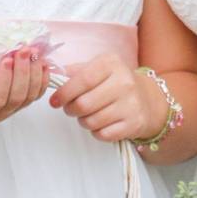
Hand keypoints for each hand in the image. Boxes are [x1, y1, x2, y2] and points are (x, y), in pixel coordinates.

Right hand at [0, 47, 49, 121]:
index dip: (4, 80)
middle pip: (16, 98)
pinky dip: (42, 78)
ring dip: (35, 73)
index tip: (7, 59)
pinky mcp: (22, 99)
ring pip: (29, 96)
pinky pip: (37, 93)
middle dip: (23, 73)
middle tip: (24, 50)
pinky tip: (42, 62)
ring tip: (33, 52)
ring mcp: (11, 108)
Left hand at [49, 53, 167, 142]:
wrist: (147, 99)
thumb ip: (74, 71)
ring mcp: (131, 104)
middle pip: (84, 104)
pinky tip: (101, 124)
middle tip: (71, 109)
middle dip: (71, 110)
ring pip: (92, 121)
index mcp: (111, 63)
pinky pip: (103, 134)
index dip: (64, 93)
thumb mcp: (98, 69)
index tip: (55, 101)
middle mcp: (124, 82)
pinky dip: (96, 132)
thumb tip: (49, 73)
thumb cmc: (115, 83)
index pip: (82, 80)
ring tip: (88, 115)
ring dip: (83, 121)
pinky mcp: (134, 123)